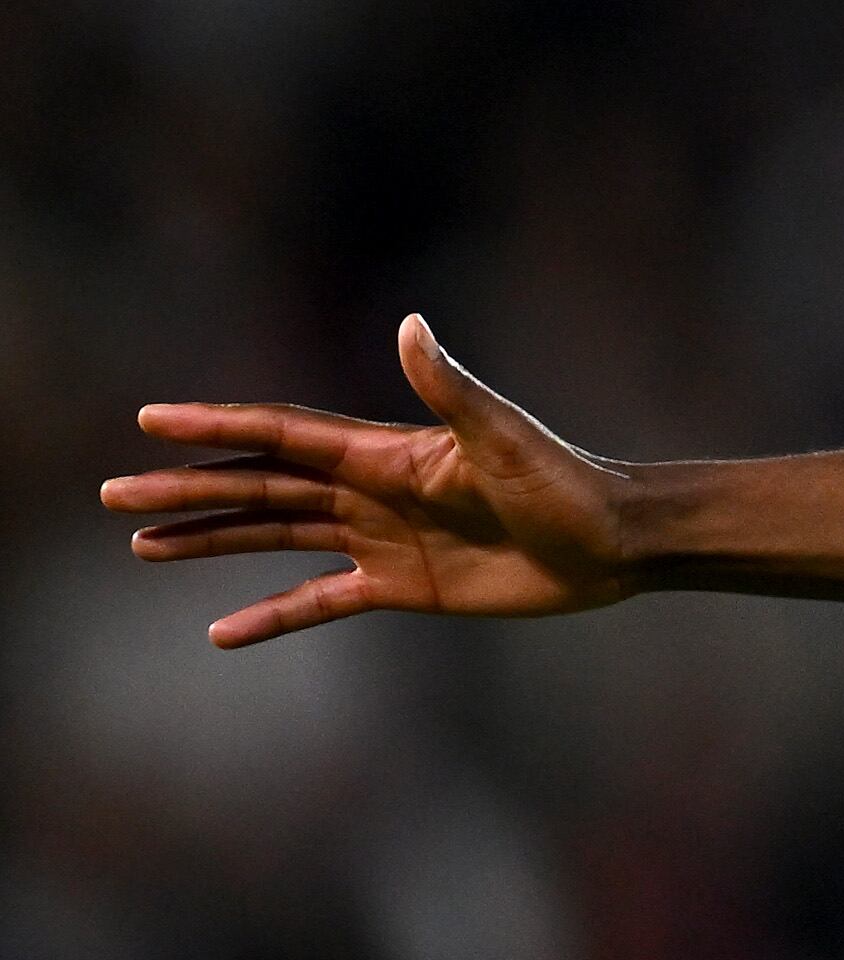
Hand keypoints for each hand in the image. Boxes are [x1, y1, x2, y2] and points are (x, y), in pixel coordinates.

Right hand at [105, 317, 639, 646]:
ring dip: (211, 540)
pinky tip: (221, 632)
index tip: (151, 422)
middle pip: (260, 487)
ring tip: (143, 544)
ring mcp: (381, 539)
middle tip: (115, 495)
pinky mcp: (402, 587)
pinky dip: (273, 614)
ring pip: (275, 537)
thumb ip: (450, 388)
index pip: (281, 434)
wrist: (611, 543)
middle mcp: (370, 491)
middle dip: (189, 489)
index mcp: (384, 452)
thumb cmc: (566, 482)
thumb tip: (411, 326)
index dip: (217, 426)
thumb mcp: (503, 436)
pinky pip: (319, 601)